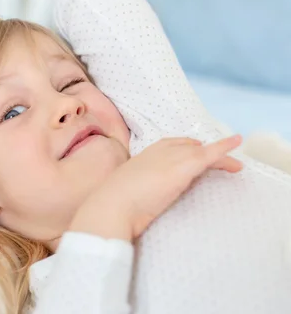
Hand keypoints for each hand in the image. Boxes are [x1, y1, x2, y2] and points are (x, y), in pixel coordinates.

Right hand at [69, 135, 242, 240]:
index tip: (194, 155)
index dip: (184, 150)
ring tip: (234, 165)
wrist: (112, 205)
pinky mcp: (184, 167)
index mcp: (143, 156)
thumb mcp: (127, 190)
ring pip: (200, 153)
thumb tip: (140, 199)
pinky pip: (209, 155)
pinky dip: (224, 147)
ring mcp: (171, 158)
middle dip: (203, 153)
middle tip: (216, 161)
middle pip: (187, 147)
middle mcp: (157, 152)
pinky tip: (236, 143)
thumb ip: (137, 188)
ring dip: (219, 157)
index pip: (169, 146)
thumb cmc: (113, 203)